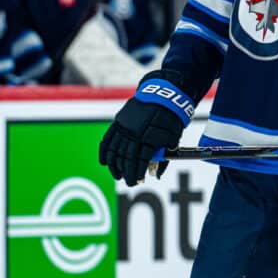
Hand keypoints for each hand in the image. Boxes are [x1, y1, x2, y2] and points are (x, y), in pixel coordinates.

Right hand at [99, 70, 193, 185]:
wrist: (164, 95)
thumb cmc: (171, 119)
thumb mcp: (173, 138)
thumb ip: (163, 157)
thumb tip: (156, 175)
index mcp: (149, 138)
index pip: (140, 161)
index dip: (138, 173)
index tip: (139, 180)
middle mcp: (134, 133)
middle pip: (126, 158)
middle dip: (127, 173)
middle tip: (130, 182)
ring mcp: (124, 127)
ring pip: (114, 151)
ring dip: (114, 166)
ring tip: (118, 175)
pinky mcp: (118, 122)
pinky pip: (107, 139)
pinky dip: (104, 152)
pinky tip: (104, 162)